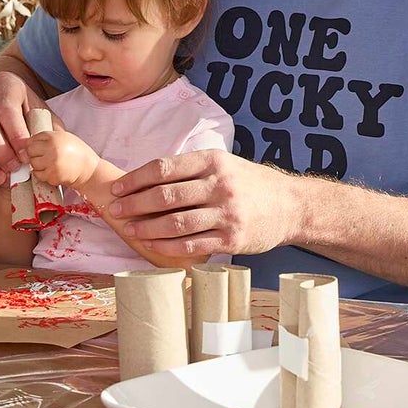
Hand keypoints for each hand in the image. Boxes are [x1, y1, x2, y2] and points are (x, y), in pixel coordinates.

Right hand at [0, 72, 45, 188]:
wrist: (13, 110)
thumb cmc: (29, 115)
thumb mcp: (45, 118)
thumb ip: (49, 134)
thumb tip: (47, 154)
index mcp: (5, 83)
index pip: (6, 107)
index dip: (15, 134)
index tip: (26, 155)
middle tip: (14, 168)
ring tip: (0, 179)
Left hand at [26, 129, 96, 190]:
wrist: (88, 170)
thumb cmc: (77, 153)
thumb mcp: (64, 137)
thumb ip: (47, 138)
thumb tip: (26, 144)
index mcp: (54, 137)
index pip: (32, 139)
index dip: (34, 144)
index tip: (39, 148)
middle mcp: (52, 149)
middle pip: (30, 151)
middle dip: (34, 154)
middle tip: (44, 157)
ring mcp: (51, 163)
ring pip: (33, 163)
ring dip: (38, 165)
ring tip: (49, 164)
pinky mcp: (52, 175)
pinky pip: (38, 175)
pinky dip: (42, 174)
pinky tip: (51, 171)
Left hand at [105, 151, 302, 263]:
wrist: (293, 206)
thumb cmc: (249, 184)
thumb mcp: (223, 164)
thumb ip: (190, 169)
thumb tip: (146, 178)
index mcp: (212, 161)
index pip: (164, 168)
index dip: (135, 179)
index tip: (117, 188)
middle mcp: (219, 185)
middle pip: (166, 196)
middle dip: (134, 204)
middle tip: (114, 211)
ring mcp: (227, 213)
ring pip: (176, 223)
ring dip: (147, 228)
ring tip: (130, 230)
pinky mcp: (232, 239)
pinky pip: (193, 244)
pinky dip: (168, 246)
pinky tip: (153, 246)